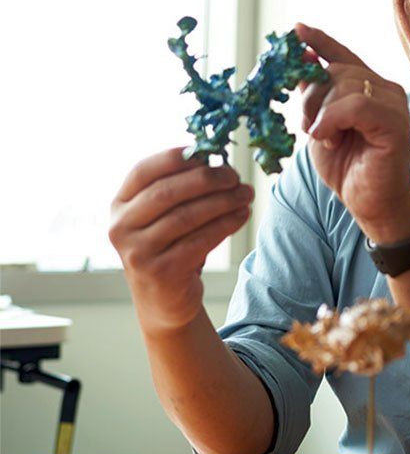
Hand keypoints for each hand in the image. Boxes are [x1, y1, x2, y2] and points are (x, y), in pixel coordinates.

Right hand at [109, 148, 253, 333]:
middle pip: (167, 192)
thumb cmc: (169, 247)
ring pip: (186, 216)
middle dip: (206, 179)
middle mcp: (121, 227)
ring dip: (222, 202)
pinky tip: (241, 215)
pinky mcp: (160, 272)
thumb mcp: (163, 217)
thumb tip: (216, 162)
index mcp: (119, 205)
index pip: (142, 171)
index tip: (206, 153)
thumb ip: (179, 189)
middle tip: (234, 176)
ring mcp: (137, 252)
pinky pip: (199, 241)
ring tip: (245, 194)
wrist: (164, 301)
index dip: (174, 158)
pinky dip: (225, 225)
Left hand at [296, 24, 409, 241]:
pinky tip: (326, 136)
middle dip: (311, 96)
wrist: (370, 202)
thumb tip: (300, 61)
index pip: (341, 54)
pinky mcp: (394, 121)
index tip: (296, 30)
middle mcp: (383, 89)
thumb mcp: (320, 125)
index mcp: (367, 88)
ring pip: (344, 84)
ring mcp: (392, 103)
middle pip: (336, 70)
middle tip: (307, 126)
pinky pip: (357, 105)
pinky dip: (333, 119)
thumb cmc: (348, 167)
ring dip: (322, 112)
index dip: (319, 41)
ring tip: (323, 137)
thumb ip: (314, 95)